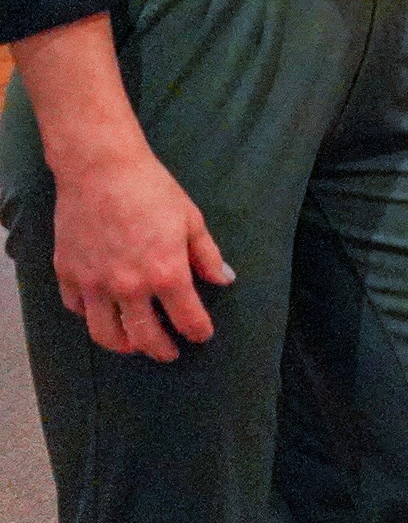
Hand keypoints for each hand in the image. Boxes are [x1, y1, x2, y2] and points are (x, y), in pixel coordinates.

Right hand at [50, 149, 234, 361]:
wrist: (101, 170)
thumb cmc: (152, 190)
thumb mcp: (191, 220)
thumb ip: (207, 255)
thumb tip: (225, 279)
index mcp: (166, 274)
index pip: (187, 318)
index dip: (198, 331)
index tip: (202, 335)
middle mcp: (129, 287)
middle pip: (145, 337)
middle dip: (161, 350)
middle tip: (170, 352)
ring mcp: (94, 284)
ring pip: (105, 334)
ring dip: (123, 345)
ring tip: (134, 344)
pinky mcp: (68, 275)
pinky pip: (78, 309)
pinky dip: (91, 316)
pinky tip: (103, 312)